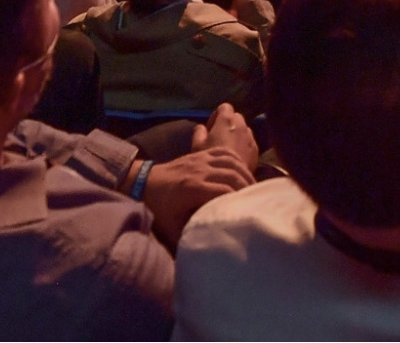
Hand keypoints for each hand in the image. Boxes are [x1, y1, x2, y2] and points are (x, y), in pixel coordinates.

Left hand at [138, 126, 256, 247]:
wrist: (143, 184)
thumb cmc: (159, 210)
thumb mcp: (173, 229)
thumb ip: (193, 236)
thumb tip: (213, 246)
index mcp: (193, 188)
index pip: (226, 191)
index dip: (239, 201)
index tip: (246, 212)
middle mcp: (199, 171)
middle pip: (233, 175)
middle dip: (247, 187)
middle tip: (256, 200)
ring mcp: (200, 159)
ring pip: (231, 161)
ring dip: (245, 173)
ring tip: (252, 187)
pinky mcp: (200, 153)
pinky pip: (225, 152)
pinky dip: (237, 161)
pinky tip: (242, 171)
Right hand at [195, 102, 258, 170]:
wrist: (227, 179)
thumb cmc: (208, 161)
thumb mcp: (196, 146)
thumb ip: (199, 132)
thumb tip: (201, 127)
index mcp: (226, 120)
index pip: (224, 107)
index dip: (217, 115)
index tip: (211, 128)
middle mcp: (241, 125)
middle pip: (236, 117)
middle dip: (229, 124)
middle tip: (219, 138)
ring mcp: (250, 137)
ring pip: (245, 130)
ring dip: (237, 135)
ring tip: (228, 148)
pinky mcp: (256, 150)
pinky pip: (250, 143)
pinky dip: (244, 146)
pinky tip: (236, 157)